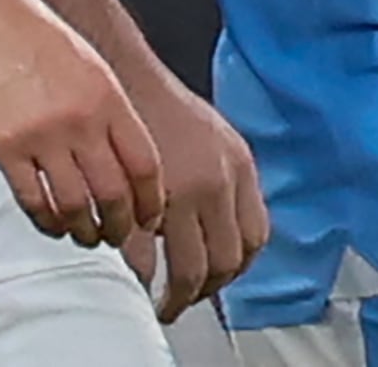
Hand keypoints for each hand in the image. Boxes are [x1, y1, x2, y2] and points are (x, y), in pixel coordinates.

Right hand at [0, 0, 166, 246]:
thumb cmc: (29, 28)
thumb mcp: (87, 61)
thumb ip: (106, 105)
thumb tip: (121, 151)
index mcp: (108, 96)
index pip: (145, 164)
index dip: (151, 200)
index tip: (152, 218)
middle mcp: (81, 119)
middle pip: (115, 194)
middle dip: (122, 226)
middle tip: (120, 238)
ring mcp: (42, 136)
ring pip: (75, 206)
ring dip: (85, 230)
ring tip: (87, 236)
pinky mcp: (3, 147)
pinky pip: (32, 201)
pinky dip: (47, 222)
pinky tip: (52, 225)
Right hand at [118, 77, 267, 319]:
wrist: (123, 75)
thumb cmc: (161, 107)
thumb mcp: (213, 139)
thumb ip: (226, 183)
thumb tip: (227, 230)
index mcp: (239, 166)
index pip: (255, 238)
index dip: (238, 267)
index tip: (221, 279)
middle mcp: (219, 181)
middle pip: (227, 261)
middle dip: (209, 291)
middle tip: (190, 299)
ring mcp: (183, 193)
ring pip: (192, 269)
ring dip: (179, 295)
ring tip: (166, 302)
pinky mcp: (145, 200)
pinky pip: (149, 258)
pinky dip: (145, 275)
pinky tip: (138, 275)